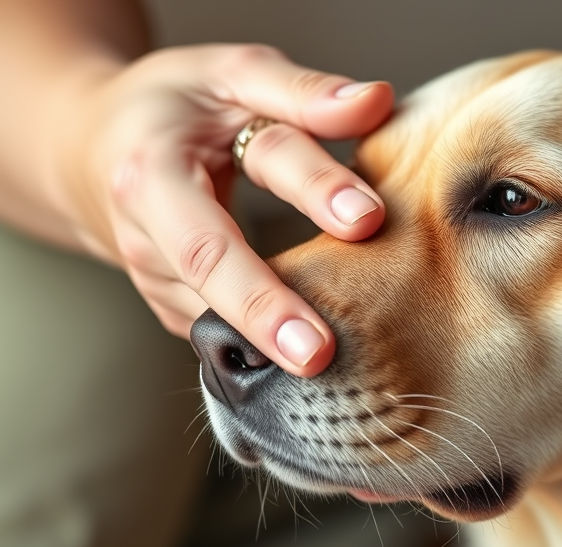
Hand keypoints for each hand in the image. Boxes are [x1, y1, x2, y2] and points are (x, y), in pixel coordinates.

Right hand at [50, 44, 391, 376]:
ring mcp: (154, 281)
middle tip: (318, 355)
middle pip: (206, 275)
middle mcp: (143, 234)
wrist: (97, 148)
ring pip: (213, 318)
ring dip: (270, 340)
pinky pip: (220, 334)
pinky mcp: (174, 307)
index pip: (234, 184)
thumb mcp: (232, 76)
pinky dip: (264, 346)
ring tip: (334, 366)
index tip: (366, 218)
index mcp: (153, 171)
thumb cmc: (176, 106)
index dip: (301, 201)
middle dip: (263, 316)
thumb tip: (376, 102)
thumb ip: (303, 93)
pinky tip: (313, 361)